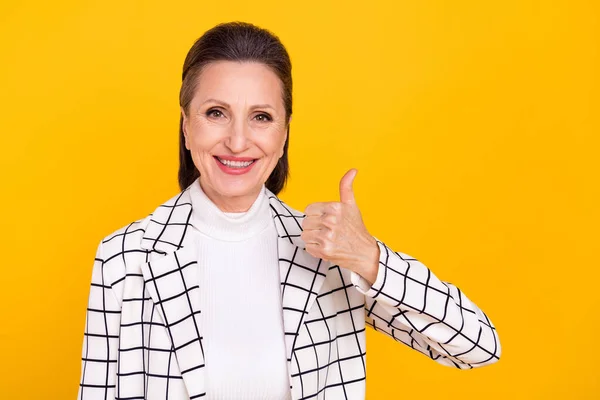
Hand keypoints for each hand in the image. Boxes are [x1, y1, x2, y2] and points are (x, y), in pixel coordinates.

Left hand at [301, 169, 379, 284]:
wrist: (365, 252)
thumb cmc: (356, 228)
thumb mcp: (351, 205)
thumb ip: (346, 187)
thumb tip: (353, 170)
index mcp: (335, 207)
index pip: (308, 210)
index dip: (316, 216)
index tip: (326, 220)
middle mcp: (330, 221)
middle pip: (305, 222)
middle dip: (314, 227)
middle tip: (328, 231)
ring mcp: (327, 236)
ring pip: (305, 235)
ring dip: (313, 238)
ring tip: (327, 239)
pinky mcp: (324, 250)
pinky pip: (308, 247)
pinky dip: (315, 249)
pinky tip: (327, 247)